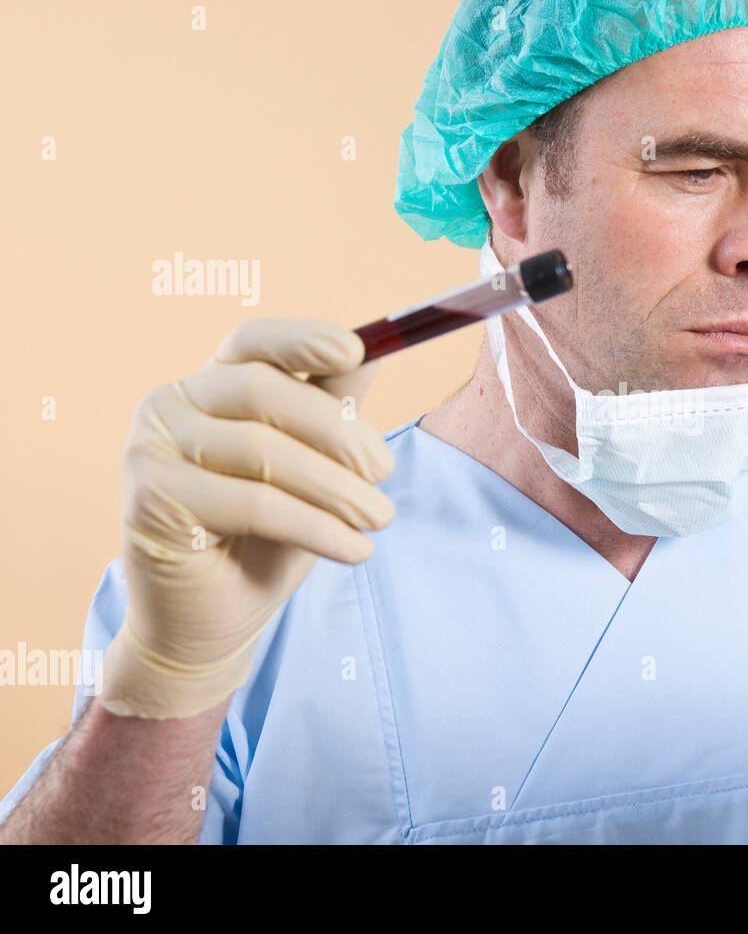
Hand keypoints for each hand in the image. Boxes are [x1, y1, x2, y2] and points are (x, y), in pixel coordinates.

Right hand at [100, 319, 395, 719]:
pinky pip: (254, 503)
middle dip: (339, 431)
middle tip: (385, 472)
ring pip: (264, 450)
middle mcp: (170, 404)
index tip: (354, 350)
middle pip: (264, 391)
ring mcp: (150, 447)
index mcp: (208, 384)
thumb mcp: (311, 467)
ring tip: (379, 518)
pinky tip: (355, 550)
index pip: (252, 342)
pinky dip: (316, 526)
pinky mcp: (150, 498)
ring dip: (337, 487)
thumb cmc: (266, 537)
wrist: (212, 621)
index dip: (302, 338)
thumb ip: (330, 407)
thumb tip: (373, 349)